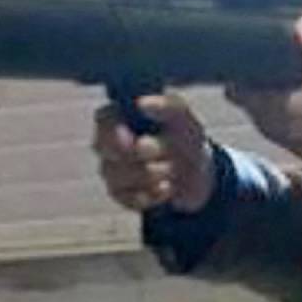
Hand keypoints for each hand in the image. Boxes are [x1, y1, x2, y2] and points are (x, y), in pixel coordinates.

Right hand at [92, 93, 214, 211]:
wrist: (198, 173)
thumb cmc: (186, 138)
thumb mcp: (186, 120)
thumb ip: (167, 106)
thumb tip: (142, 103)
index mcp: (121, 116)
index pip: (103, 119)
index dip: (115, 132)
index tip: (136, 142)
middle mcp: (109, 141)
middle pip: (106, 149)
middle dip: (143, 154)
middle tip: (169, 155)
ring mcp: (110, 169)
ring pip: (119, 176)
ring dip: (154, 174)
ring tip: (172, 169)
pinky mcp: (119, 194)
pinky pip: (129, 198)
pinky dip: (153, 194)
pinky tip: (166, 188)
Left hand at [225, 16, 301, 169]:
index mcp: (264, 105)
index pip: (231, 88)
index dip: (234, 71)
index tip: (243, 54)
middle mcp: (262, 121)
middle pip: (244, 96)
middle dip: (252, 77)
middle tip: (266, 56)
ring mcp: (274, 132)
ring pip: (259, 107)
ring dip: (266, 91)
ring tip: (282, 71)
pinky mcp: (287, 139)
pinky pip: (273, 116)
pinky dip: (278, 103)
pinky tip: (297, 91)